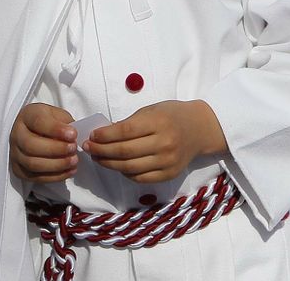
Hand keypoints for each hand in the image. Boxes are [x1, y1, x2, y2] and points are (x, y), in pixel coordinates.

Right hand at [10, 102, 78, 182]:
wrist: (34, 131)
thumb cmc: (49, 121)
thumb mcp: (58, 115)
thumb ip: (65, 124)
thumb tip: (74, 137)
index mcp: (27, 116)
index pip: (38, 122)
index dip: (56, 129)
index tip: (73, 134)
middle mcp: (17, 135)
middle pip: (31, 145)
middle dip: (56, 149)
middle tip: (73, 148)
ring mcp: (15, 153)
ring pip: (32, 164)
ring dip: (56, 165)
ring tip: (73, 161)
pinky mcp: (18, 170)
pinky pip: (35, 177)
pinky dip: (55, 177)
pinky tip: (69, 171)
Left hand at [83, 100, 226, 183]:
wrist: (200, 128)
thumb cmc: (173, 115)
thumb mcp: (152, 110)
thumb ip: (130, 123)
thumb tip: (103, 136)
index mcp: (159, 122)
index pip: (125, 132)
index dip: (105, 136)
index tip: (92, 136)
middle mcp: (164, 143)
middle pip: (125, 152)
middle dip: (101, 151)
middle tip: (88, 148)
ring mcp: (167, 161)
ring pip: (129, 168)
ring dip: (109, 164)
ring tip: (97, 158)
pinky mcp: (169, 174)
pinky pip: (140, 178)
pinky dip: (125, 173)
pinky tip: (117, 166)